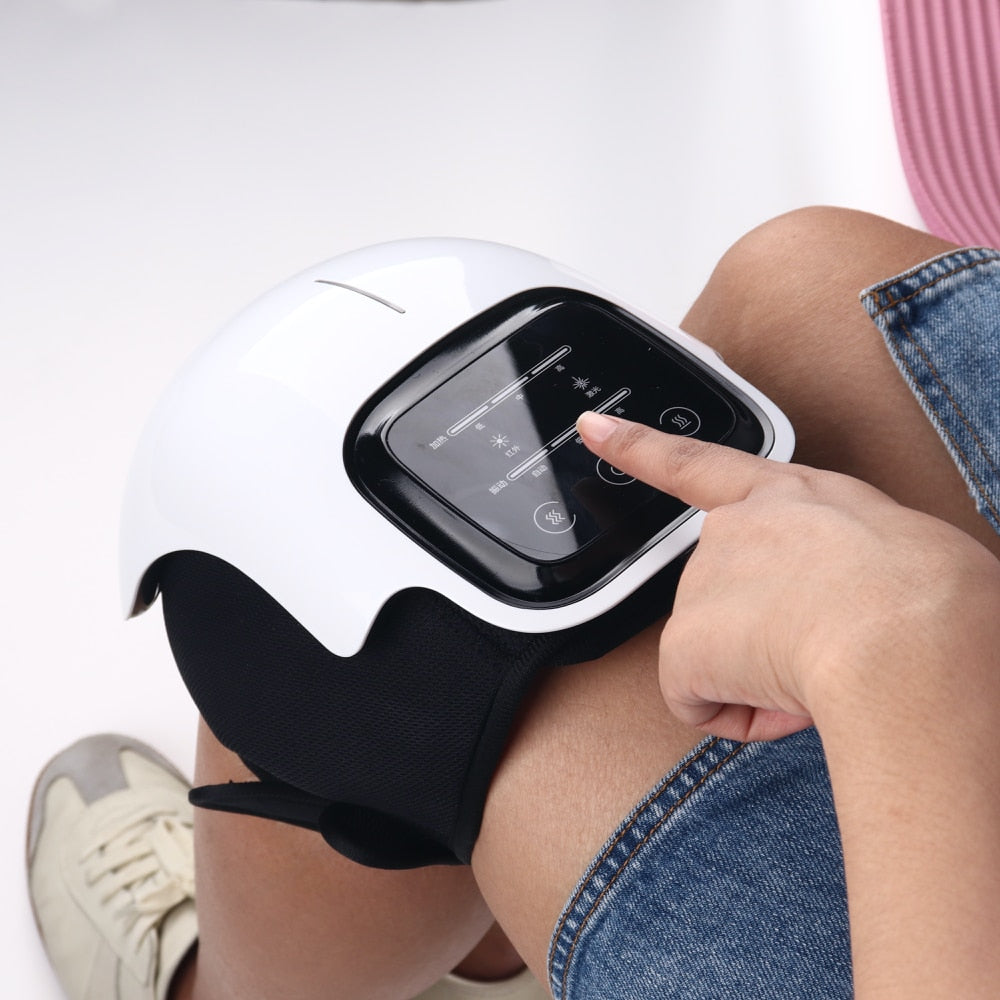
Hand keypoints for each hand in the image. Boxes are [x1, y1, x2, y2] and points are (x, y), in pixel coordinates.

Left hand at [576, 410, 998, 741]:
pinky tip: (783, 706)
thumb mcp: (898, 549)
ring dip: (759, 675)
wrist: (911, 632)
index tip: (593, 429)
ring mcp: (705, 580)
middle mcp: (736, 529)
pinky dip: (732, 714)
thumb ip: (845, 562)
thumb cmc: (936, 594)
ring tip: (823, 674)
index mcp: (792, 496)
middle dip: (761, 632)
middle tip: (824, 648)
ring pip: (719, 652)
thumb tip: (844, 611)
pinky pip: (696, 698)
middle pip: (726, 597)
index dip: (638, 446)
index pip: (699, 463)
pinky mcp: (686, 641)